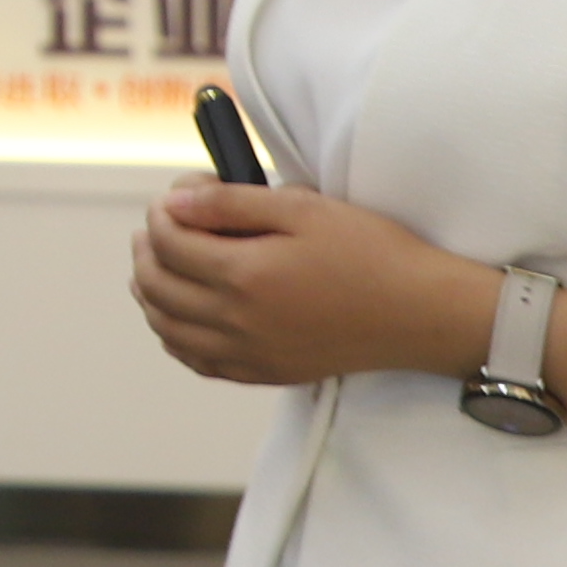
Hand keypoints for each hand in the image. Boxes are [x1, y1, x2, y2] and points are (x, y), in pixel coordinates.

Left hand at [132, 182, 492, 389]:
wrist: (420, 313)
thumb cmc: (370, 252)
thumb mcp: (302, 208)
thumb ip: (230, 204)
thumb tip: (173, 204)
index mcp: (243, 275)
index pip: (167, 241)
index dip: (162, 211)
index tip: (180, 194)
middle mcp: (236, 321)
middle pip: (155, 285)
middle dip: (146, 248)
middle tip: (160, 225)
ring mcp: (248, 353)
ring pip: (167, 327)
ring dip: (151, 292)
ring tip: (159, 264)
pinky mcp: (264, 372)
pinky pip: (197, 361)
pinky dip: (176, 335)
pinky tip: (181, 314)